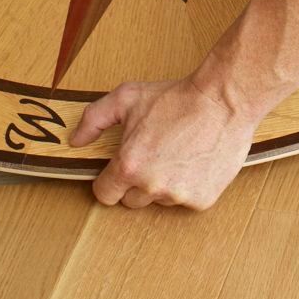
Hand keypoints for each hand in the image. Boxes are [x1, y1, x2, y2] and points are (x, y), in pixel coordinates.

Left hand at [68, 77, 257, 210]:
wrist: (224, 100)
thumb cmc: (176, 97)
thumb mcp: (127, 97)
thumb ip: (94, 119)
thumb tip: (75, 141)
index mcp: (129, 166)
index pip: (104, 194)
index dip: (109, 180)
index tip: (120, 168)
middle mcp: (151, 186)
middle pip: (131, 200)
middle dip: (137, 181)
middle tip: (154, 154)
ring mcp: (178, 196)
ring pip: (160, 200)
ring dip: (164, 183)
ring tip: (178, 153)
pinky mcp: (201, 200)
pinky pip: (185, 201)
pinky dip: (189, 186)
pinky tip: (195, 161)